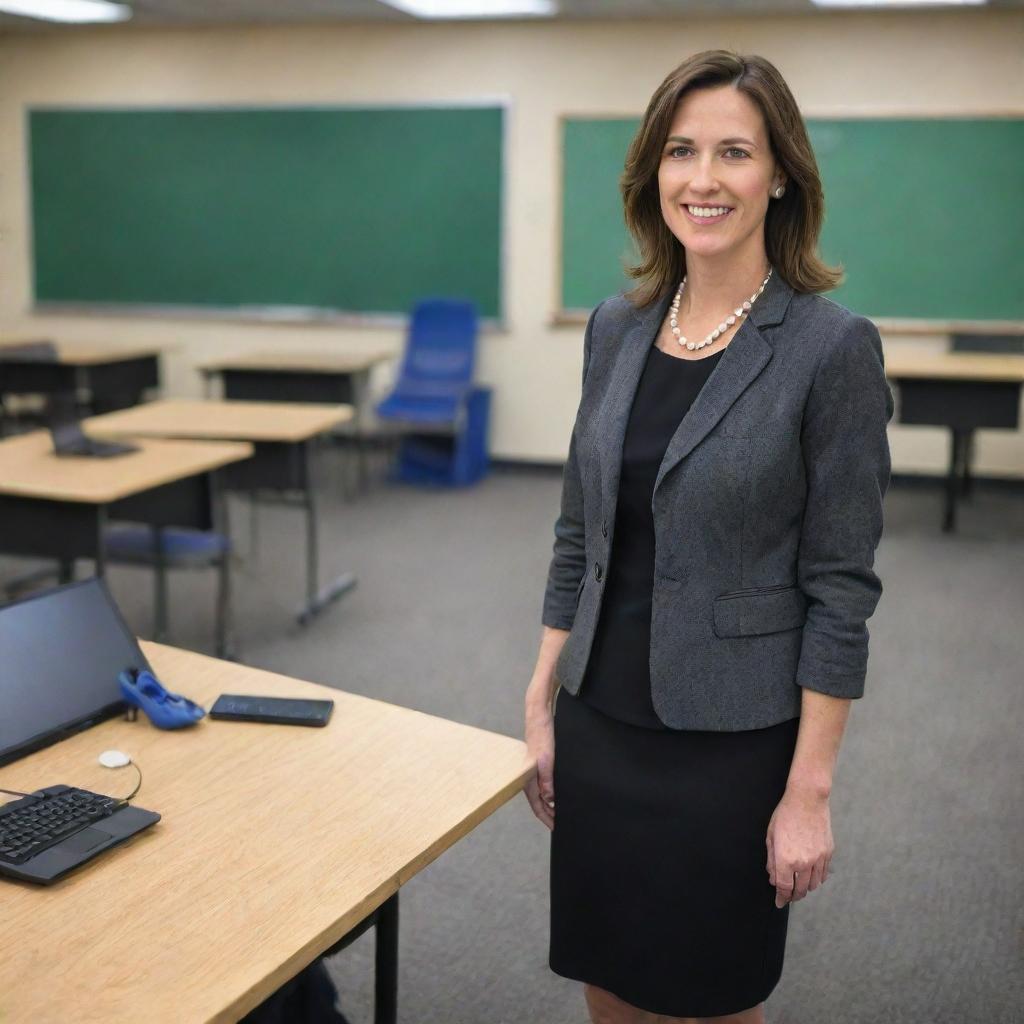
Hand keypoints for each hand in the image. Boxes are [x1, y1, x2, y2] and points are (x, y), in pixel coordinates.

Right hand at [523, 707, 554, 829]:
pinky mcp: (542, 763)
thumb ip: (547, 779)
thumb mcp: (546, 758)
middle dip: (549, 814)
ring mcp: (536, 770)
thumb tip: (550, 799)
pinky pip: (547, 783)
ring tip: (562, 811)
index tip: (556, 828)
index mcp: (529, 778)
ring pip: (543, 793)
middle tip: (562, 823)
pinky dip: (553, 791)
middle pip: (540, 802)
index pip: (537, 806)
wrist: (539, 714)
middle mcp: (531, 777)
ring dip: (551, 804)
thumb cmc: (541, 734)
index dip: (547, 818)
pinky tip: (560, 791)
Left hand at [766, 786, 833, 907]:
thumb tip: (773, 878)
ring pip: (813, 885)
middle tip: (789, 897)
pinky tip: (811, 877)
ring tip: (799, 887)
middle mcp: (804, 863)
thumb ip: (771, 860)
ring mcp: (818, 859)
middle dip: (793, 896)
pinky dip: (817, 879)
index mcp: (786, 859)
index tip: (779, 903)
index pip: (783, 887)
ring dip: (805, 889)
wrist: (808, 800)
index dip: (781, 898)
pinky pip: (823, 874)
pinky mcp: (828, 853)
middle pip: (800, 890)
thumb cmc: (785, 815)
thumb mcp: (771, 836)